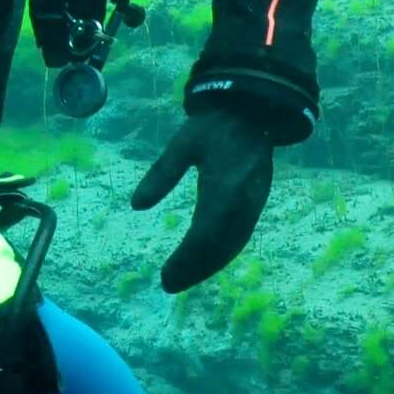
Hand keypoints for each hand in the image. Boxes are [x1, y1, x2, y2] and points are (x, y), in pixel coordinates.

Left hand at [130, 107, 275, 291]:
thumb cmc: (215, 126)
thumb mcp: (182, 144)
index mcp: (223, 189)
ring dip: (209, 266)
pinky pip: (240, 236)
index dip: (184, 260)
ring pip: (231, 245)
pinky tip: (207, 260)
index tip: (164, 276)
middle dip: (194, 270)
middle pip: (218, 248)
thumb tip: (136, 205)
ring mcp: (253, 205)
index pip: (202, 237)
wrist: (256, 109)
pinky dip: (222, 253)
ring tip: (184, 278)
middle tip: (170, 284)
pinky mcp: (257, 203)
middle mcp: (241, 204)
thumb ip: (161, 175)